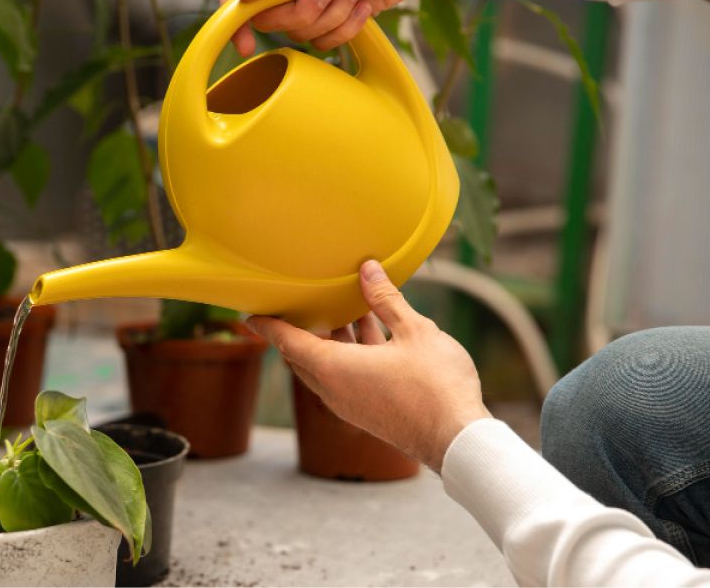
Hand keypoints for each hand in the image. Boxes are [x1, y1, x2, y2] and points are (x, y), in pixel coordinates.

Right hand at [219, 0, 456, 55]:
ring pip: (301, 34)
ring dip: (334, 16)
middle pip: (271, 21)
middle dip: (305, 12)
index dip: (235, 20)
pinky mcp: (331, 17)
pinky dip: (348, 27)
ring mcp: (308, 1)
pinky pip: (325, 42)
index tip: (245, 43)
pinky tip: (362, 2)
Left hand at [246, 260, 489, 471]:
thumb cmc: (435, 384)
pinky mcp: (366, 411)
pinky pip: (344, 377)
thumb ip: (387, 299)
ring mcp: (349, 404)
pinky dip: (347, 353)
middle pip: (303, 354)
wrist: (458, 440)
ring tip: (342, 307)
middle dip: (300, 328)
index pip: (287, 341)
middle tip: (300, 301)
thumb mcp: (414, 331)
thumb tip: (368, 268)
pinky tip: (371, 331)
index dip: (269, 325)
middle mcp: (332, 389)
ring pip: (326, 365)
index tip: (251, 314)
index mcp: (333, 368)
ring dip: (330, 338)